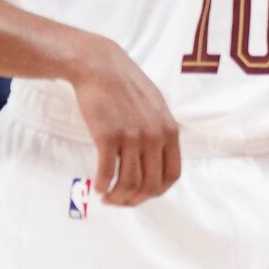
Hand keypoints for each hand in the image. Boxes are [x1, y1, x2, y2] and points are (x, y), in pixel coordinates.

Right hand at [68, 32, 181, 203]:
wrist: (101, 67)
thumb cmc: (127, 87)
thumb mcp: (157, 107)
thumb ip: (161, 132)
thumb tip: (158, 159)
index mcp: (170, 131)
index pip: (172, 174)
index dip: (158, 191)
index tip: (143, 195)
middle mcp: (154, 136)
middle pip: (151, 184)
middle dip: (135, 199)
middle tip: (120, 201)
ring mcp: (132, 137)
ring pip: (129, 182)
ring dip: (117, 196)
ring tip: (107, 197)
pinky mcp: (108, 135)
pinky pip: (107, 172)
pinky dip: (102, 185)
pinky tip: (96, 188)